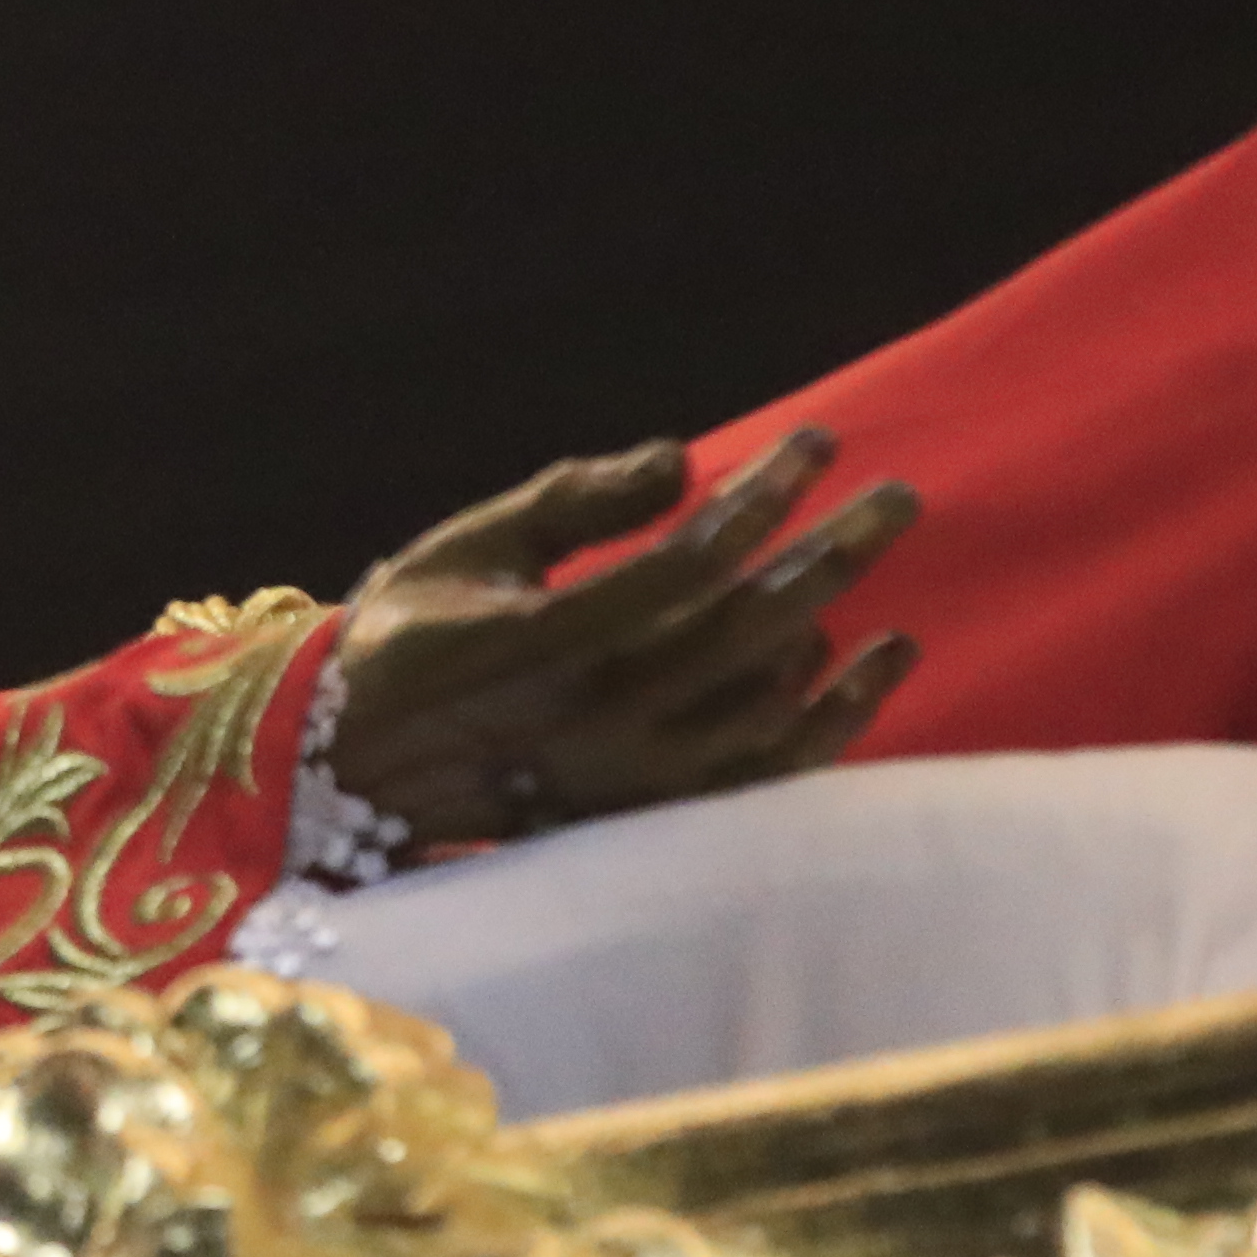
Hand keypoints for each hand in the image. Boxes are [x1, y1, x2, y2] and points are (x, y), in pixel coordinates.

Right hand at [326, 429, 917, 847]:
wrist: (357, 769)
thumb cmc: (416, 632)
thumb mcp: (472, 544)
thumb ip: (575, 500)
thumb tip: (683, 460)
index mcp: (544, 644)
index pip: (690, 563)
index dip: (763, 497)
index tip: (818, 441)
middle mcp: (597, 719)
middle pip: (751, 628)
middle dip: (834, 551)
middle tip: (899, 496)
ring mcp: (630, 778)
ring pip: (770, 700)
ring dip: (836, 621)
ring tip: (870, 549)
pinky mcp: (649, 815)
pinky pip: (766, 775)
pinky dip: (834, 720)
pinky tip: (871, 662)